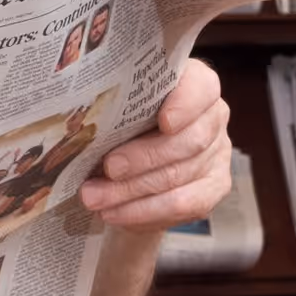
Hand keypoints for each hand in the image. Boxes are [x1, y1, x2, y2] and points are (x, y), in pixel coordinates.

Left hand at [78, 59, 230, 230]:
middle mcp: (212, 115)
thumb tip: (78, 124)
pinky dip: (144, 211)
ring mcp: (218, 152)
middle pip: (188, 140)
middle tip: (108, 168)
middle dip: (143, 158)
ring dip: (132, 190)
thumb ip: (111, 110)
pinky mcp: (215, 186)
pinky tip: (115, 213)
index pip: (202, 86)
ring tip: (94, 197)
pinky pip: (183, 204)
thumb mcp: (114, 111)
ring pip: (180, 175)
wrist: (129, 165)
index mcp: (192, 83)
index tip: (163, 121)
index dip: (186, 104)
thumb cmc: (120, 125)